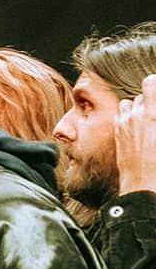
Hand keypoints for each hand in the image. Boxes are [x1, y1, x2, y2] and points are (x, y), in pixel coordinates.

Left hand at [115, 73, 155, 194]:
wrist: (144, 185)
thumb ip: (155, 116)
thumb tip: (153, 115)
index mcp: (152, 114)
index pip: (150, 82)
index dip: (155, 85)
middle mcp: (135, 116)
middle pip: (141, 96)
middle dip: (149, 101)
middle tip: (154, 116)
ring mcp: (124, 125)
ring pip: (128, 105)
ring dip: (136, 109)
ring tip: (146, 121)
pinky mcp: (117, 135)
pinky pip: (121, 117)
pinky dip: (127, 119)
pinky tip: (136, 130)